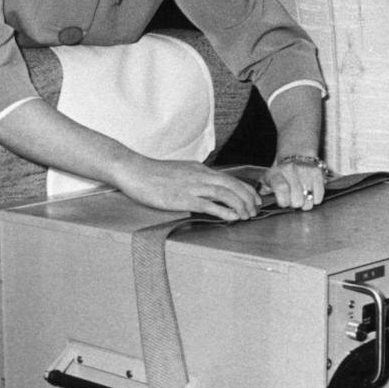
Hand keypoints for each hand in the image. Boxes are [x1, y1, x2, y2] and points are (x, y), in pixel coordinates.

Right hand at [115, 158, 260, 219]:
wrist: (133, 171)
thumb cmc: (152, 174)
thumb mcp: (179, 172)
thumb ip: (193, 179)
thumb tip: (204, 190)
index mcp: (199, 169)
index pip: (230, 178)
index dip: (246, 189)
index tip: (254, 199)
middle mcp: (200, 176)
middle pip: (232, 185)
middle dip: (248, 198)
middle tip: (255, 210)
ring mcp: (192, 186)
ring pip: (225, 194)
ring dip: (240, 205)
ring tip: (247, 216)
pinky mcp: (182, 198)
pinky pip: (209, 205)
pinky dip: (224, 211)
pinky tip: (232, 218)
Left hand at [263, 158, 326, 210]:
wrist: (296, 156)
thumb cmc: (280, 173)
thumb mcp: (268, 179)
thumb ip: (263, 189)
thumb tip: (260, 198)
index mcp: (277, 173)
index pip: (282, 188)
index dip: (284, 201)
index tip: (284, 203)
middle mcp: (291, 171)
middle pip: (297, 199)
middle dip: (295, 204)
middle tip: (293, 200)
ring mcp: (306, 172)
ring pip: (309, 200)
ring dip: (306, 203)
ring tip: (302, 197)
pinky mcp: (317, 173)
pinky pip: (318, 196)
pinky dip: (315, 199)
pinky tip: (310, 194)